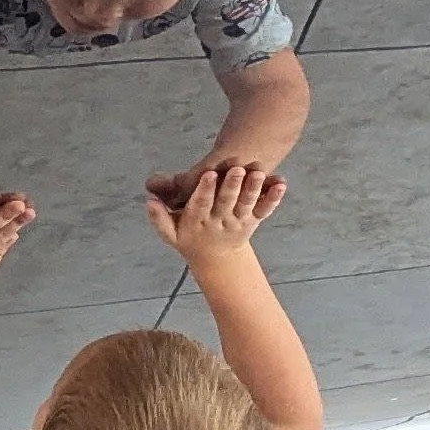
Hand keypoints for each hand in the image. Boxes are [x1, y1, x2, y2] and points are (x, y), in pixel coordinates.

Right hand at [146, 159, 284, 259]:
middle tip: (237, 169)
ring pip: (246, 204)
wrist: (215, 260)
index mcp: (197, 221)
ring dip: (252, 189)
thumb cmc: (190, 238)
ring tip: (257, 172)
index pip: (200, 204)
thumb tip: (148, 200)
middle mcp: (218, 221)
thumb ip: (160, 218)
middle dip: (232, 185)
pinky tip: (281, 184)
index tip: (208, 174)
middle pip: (225, 202)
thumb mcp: (172, 233)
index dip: (204, 190)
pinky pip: (264, 209)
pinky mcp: (252, 221)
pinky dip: (273, 198)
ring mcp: (238, 221)